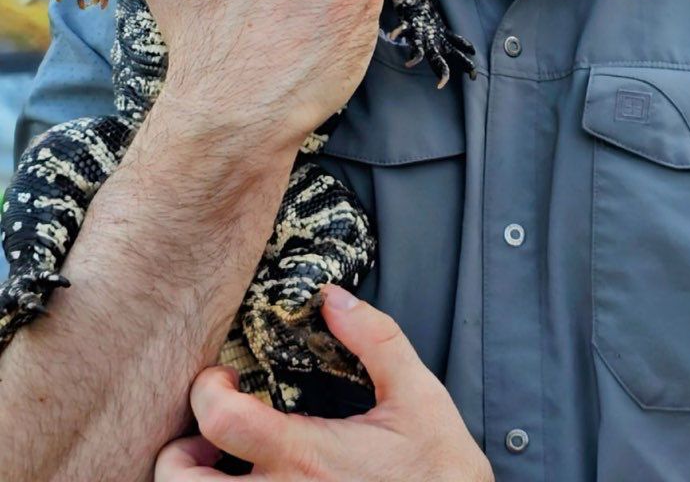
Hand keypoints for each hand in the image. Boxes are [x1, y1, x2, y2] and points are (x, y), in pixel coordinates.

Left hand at [154, 285, 493, 481]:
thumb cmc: (438, 471)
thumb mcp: (416, 395)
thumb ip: (374, 338)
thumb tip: (333, 298)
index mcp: (303, 456)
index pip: (218, 420)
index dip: (206, 390)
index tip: (224, 378)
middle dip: (177, 455)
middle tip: (206, 436)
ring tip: (221, 468)